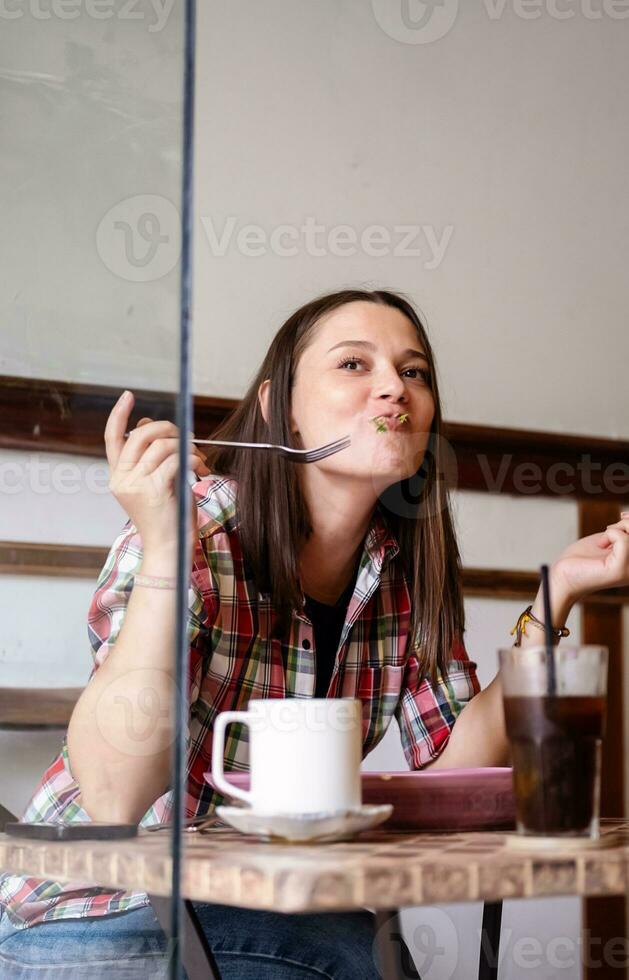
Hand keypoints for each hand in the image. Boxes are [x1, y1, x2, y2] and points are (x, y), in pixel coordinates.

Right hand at [105, 390, 210, 554]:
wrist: (170, 548)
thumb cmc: (167, 517)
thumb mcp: (156, 483)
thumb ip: (150, 457)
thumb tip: (147, 425)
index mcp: (118, 476)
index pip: (112, 438)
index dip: (118, 415)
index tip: (128, 397)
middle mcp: (121, 479)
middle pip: (140, 435)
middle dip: (167, 428)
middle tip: (186, 437)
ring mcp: (135, 484)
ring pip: (161, 445)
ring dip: (186, 446)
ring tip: (198, 459)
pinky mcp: (154, 489)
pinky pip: (176, 459)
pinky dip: (192, 459)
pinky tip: (200, 469)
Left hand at [550, 512, 628, 603]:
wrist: (563, 575)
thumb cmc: (584, 558)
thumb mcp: (609, 539)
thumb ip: (625, 532)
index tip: (623, 515)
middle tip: (610, 528)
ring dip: (619, 528)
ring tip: (604, 539)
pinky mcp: (619, 570)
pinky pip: (624, 540)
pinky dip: (611, 534)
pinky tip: (602, 545)